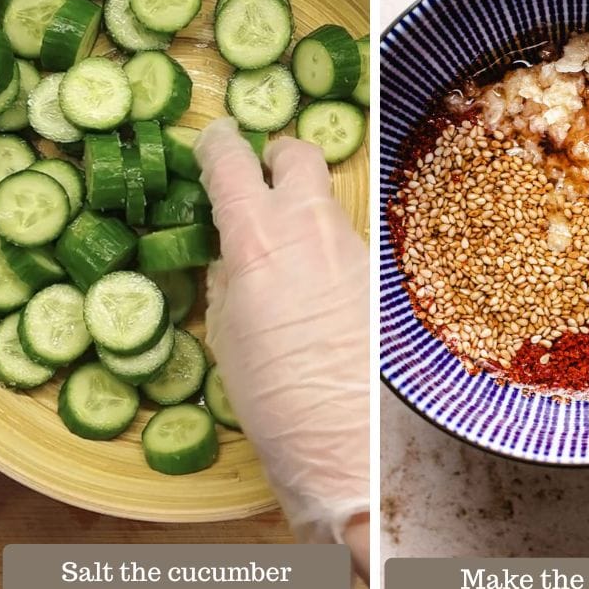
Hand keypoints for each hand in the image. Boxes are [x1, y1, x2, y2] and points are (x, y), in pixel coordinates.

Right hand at [194, 119, 369, 576]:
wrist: (343, 444)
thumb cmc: (271, 397)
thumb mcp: (226, 329)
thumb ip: (228, 273)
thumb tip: (232, 252)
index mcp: (256, 238)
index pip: (231, 158)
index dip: (216, 144)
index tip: (210, 143)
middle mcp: (310, 228)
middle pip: (297, 152)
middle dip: (275, 157)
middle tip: (258, 181)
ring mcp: (352, 248)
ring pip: (325, 200)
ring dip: (302, 210)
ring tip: (284, 251)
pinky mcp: (378, 275)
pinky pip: (346, 241)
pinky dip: (326, 249)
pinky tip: (316, 288)